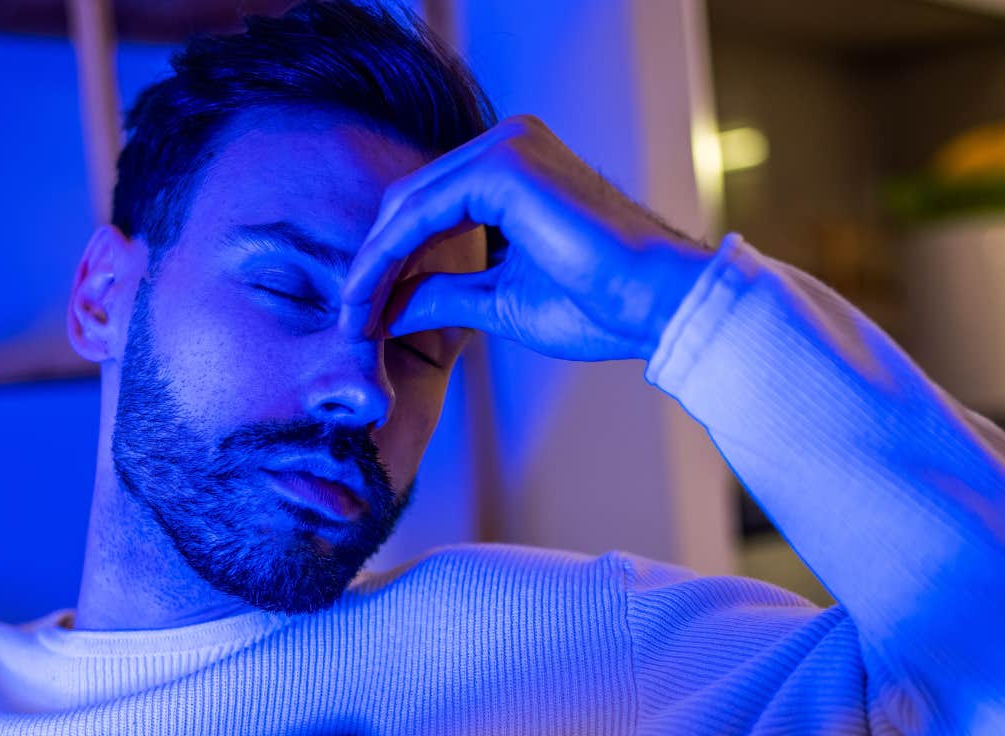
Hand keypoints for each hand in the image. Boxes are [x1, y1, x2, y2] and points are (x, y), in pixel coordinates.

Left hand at [339, 114, 713, 362]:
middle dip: (371, 262)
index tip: (360, 317)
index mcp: (514, 170)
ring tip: (352, 321)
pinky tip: (370, 300)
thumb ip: (444, 295)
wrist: (657, 304)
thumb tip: (386, 309)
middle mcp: (508, 144)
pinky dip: (387, 257)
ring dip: (371, 265)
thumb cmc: (602, 305)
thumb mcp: (500, 301)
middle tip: (347, 322)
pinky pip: (421, 213)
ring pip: (407, 205)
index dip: (386, 263)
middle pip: (409, 200)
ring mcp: (506, 147)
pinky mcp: (503, 164)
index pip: (428, 209)